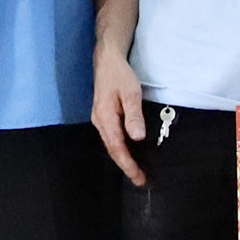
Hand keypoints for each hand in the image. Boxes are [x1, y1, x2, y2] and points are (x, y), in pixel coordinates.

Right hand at [92, 47, 149, 184]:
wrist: (107, 59)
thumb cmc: (119, 75)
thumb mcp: (130, 93)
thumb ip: (133, 115)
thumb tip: (137, 137)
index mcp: (105, 117)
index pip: (117, 147)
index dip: (128, 164)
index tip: (138, 176)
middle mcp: (99, 121)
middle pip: (112, 149)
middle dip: (126, 166)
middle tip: (140, 180)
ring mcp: (99, 119)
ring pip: (111, 144)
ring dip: (123, 159)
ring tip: (136, 170)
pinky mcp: (103, 115)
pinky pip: (111, 137)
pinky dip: (120, 149)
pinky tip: (129, 152)